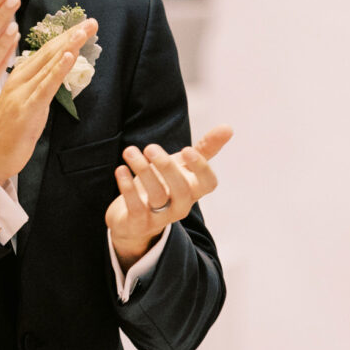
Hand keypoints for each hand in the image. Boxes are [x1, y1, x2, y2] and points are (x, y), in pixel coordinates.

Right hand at [0, 19, 97, 182]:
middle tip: (91, 22)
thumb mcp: (22, 103)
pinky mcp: (27, 108)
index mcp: (17, 76)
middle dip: (71, 35)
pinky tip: (69, 55)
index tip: (82, 25)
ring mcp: (22, 93)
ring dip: (69, 45)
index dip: (64, 36)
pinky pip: (46, 86)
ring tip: (84, 31)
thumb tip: (54, 75)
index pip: (44, 51)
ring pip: (48, 64)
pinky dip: (58, 69)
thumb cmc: (4, 134)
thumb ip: (37, 86)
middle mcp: (18, 79)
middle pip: (49, 52)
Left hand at [105, 124, 232, 267]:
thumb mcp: (183, 166)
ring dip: (143, 171)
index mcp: (193, 190)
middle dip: (167, 167)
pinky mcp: (138, 223)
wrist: (134, 220)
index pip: (208, 183)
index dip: (201, 168)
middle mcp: (180, 205)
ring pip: (157, 196)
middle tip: (150, 147)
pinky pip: (136, 208)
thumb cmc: (164, 186)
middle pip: (182, 190)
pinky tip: (121, 170)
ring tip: (130, 151)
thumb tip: (228, 127)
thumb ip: (204, 149)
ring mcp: (160, 217)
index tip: (187, 150)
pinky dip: (127, 188)